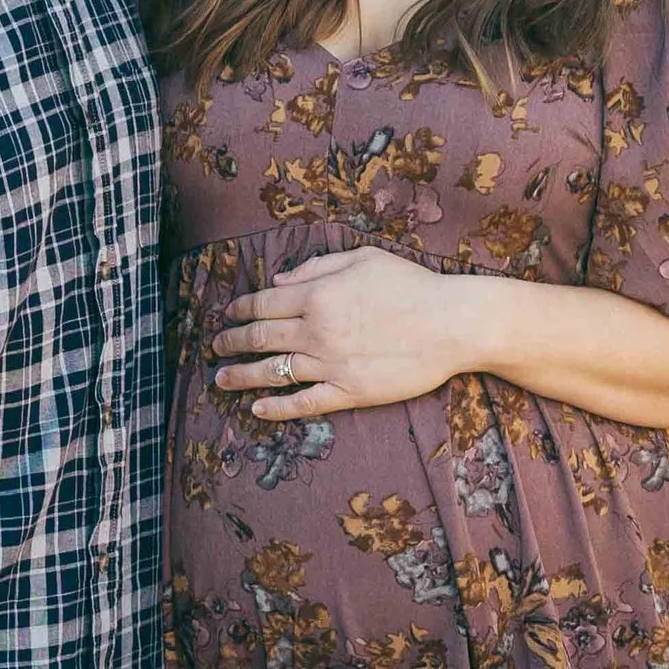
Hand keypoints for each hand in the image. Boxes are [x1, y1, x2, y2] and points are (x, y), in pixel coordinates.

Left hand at [213, 247, 479, 421]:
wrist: (452, 324)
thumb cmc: (412, 285)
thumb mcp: (362, 258)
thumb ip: (315, 267)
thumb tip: (277, 280)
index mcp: (317, 295)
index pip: (263, 303)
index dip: (239, 309)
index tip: (227, 314)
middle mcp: (316, 331)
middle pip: (259, 337)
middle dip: (231, 341)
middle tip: (216, 346)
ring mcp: (330, 365)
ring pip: (272, 372)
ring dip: (241, 376)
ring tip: (221, 379)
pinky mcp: (349, 392)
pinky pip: (303, 403)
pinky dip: (276, 407)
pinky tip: (258, 409)